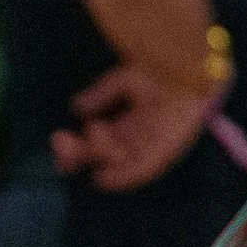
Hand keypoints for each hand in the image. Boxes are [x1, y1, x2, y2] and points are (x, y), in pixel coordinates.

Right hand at [52, 63, 214, 191]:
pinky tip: (101, 177)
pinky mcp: (166, 151)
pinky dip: (121, 177)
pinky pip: (140, 171)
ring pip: (116, 161)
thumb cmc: (159, 70)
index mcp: (127, 122)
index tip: (58, 138)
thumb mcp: (123, 81)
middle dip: (76, 153)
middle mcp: (137, 137)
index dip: (75, 146)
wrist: (188, 68)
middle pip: (101, 156)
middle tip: (60, 140)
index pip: (96, 141)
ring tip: (96, 129)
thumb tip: (77, 108)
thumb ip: (101, 95)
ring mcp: (151, 145)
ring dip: (99, 152)